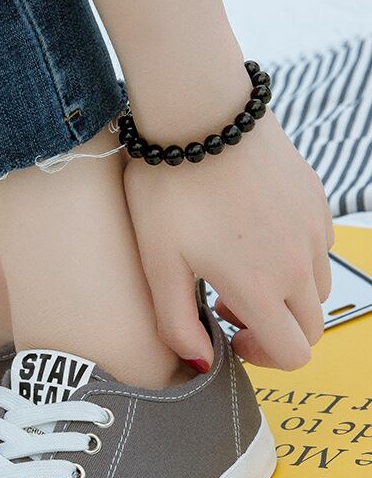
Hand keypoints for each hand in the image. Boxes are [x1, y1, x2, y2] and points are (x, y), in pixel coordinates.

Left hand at [124, 113, 333, 370]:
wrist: (199, 114)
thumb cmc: (169, 192)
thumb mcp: (158, 265)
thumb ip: (177, 324)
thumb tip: (201, 362)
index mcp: (260, 286)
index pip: (295, 354)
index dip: (263, 357)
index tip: (229, 333)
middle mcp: (300, 263)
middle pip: (311, 327)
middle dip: (274, 330)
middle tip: (227, 305)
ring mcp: (314, 229)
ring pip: (317, 290)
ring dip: (284, 296)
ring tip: (236, 269)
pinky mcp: (317, 201)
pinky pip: (319, 249)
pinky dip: (293, 260)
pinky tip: (251, 237)